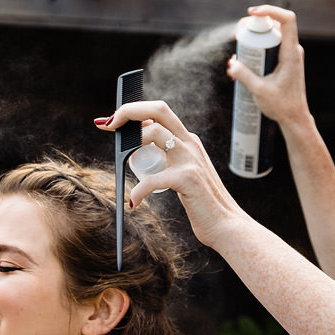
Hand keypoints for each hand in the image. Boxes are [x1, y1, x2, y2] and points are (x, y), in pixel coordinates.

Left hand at [98, 99, 252, 250]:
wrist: (226, 224)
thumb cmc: (201, 201)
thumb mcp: (183, 171)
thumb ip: (168, 156)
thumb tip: (137, 146)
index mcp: (188, 140)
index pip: (159, 112)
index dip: (133, 110)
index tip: (111, 120)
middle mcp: (190, 143)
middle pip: (158, 110)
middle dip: (130, 111)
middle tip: (108, 125)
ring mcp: (190, 159)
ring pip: (154, 133)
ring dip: (130, 145)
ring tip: (122, 163)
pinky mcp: (188, 179)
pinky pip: (153, 179)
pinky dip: (139, 191)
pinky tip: (133, 202)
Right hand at [228, 4, 310, 130]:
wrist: (295, 118)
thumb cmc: (282, 106)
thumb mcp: (260, 91)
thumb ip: (245, 76)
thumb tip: (231, 63)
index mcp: (291, 53)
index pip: (287, 19)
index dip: (270, 10)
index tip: (251, 13)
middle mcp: (292, 49)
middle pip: (274, 24)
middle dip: (254, 24)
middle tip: (236, 36)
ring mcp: (289, 54)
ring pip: (272, 34)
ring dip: (255, 35)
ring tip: (238, 45)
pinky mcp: (285, 60)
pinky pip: (271, 44)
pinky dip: (258, 45)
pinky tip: (244, 57)